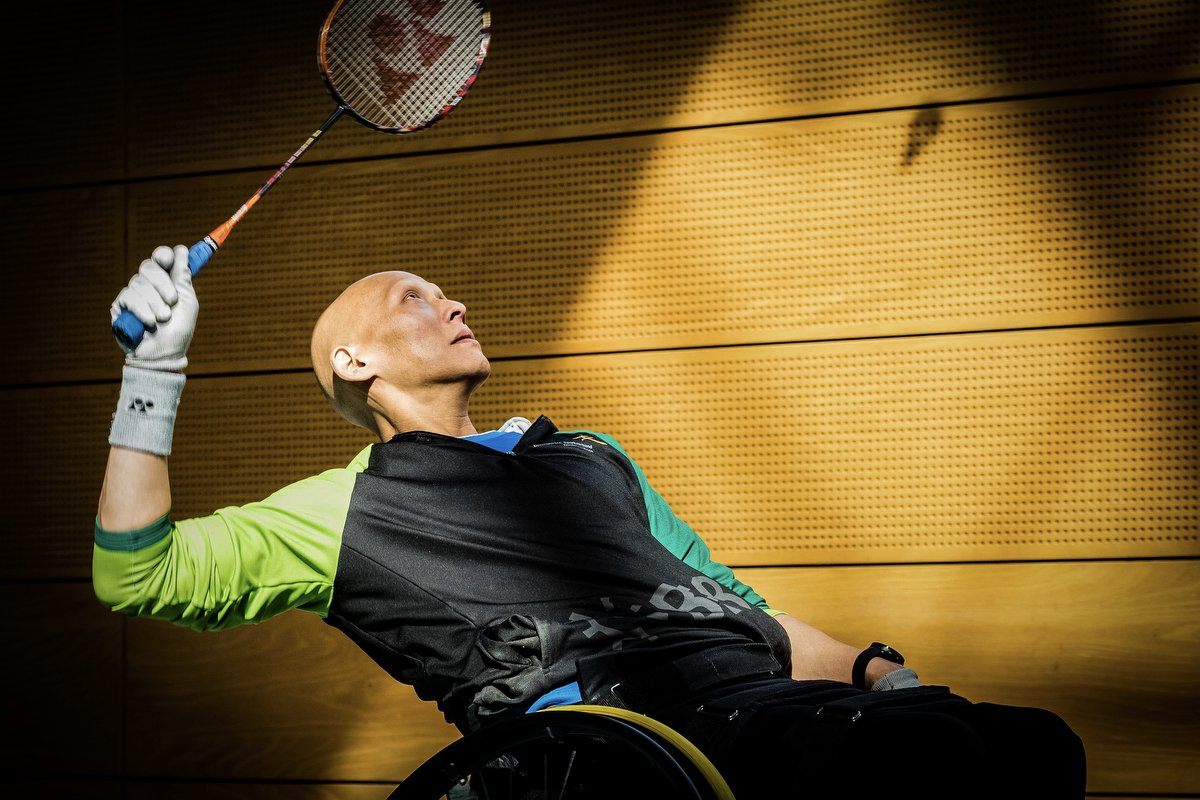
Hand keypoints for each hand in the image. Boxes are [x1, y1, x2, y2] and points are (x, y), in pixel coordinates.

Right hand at [111, 245, 197, 370]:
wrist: (163, 355)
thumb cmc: (178, 331)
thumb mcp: (187, 302)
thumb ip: (183, 277)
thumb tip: (181, 250)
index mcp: (166, 281)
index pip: (160, 258)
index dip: (164, 255)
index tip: (169, 259)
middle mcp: (148, 285)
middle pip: (149, 266)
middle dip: (162, 283)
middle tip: (172, 300)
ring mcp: (132, 294)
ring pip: (140, 283)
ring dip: (156, 303)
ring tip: (163, 319)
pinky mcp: (119, 306)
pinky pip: (129, 297)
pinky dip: (143, 310)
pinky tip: (150, 323)